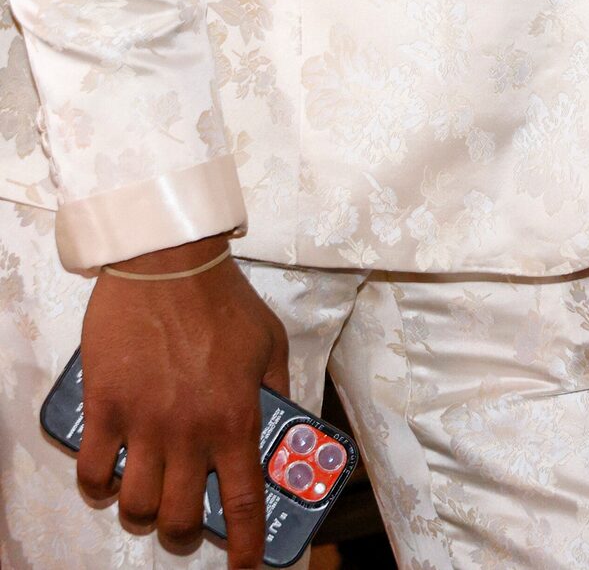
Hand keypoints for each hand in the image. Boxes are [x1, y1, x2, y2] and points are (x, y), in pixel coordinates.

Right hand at [77, 237, 288, 566]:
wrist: (170, 264)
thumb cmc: (224, 301)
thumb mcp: (270, 343)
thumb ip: (274, 390)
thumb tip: (280, 424)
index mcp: (236, 417)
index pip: (243, 500)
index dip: (244, 544)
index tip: (246, 567)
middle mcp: (190, 431)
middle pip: (179, 518)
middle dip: (184, 533)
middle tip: (187, 522)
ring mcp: (143, 423)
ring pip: (135, 505)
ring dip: (142, 512)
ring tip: (150, 496)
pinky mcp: (105, 408)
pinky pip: (92, 471)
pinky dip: (98, 486)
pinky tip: (110, 475)